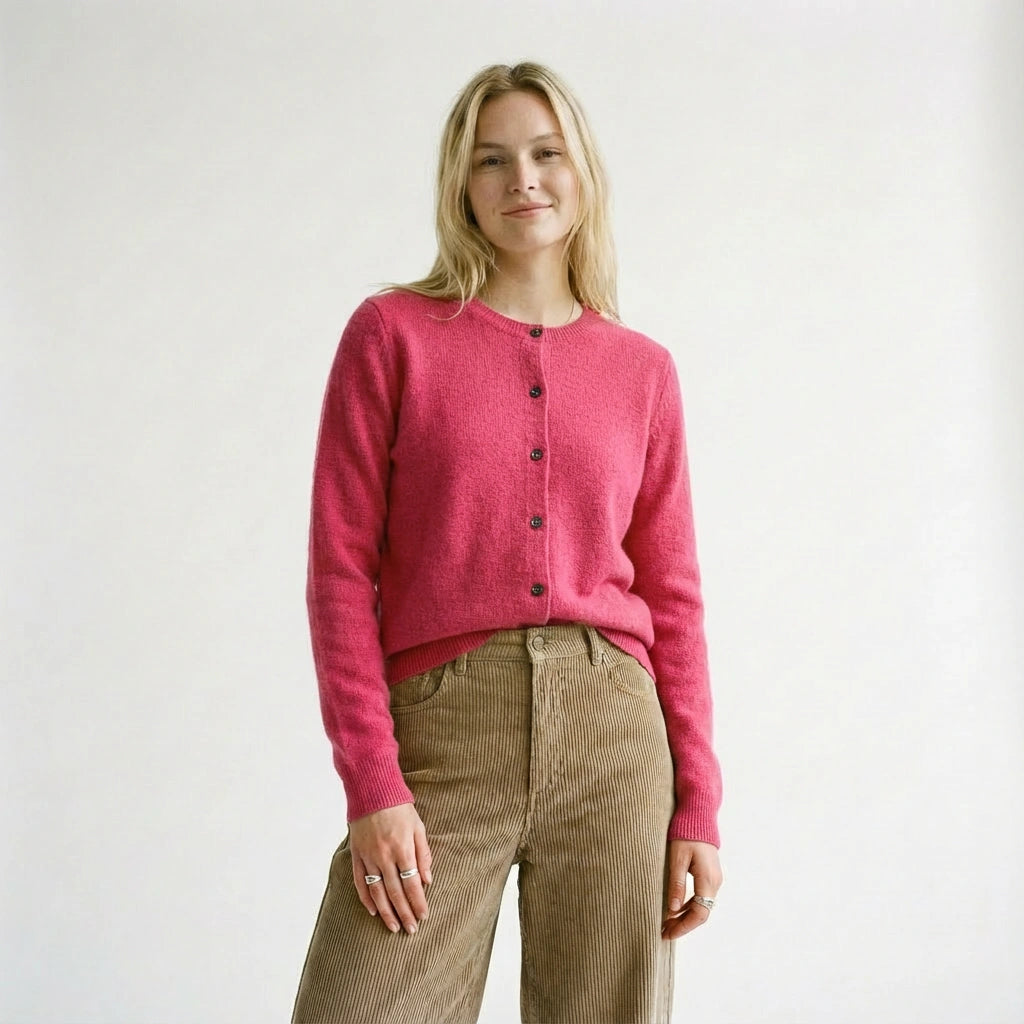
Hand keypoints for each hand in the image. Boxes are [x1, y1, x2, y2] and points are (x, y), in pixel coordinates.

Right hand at [350, 802, 432, 934]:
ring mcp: (368, 856)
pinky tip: (373, 911)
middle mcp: (384, 856)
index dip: (418, 902)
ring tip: (394, 927)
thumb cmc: (399, 808)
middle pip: (395, 892)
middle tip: (411, 930)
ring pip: (377, 891)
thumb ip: (423, 854)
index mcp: (402, 848)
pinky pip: (360, 881)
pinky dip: (366, 898)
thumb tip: (427, 880)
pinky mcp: (356, 855)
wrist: (372, 790)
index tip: (423, 916)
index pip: (412, 883)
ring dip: (386, 912)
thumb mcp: (418, 827)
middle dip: (404, 913)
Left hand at [661, 839, 722, 939]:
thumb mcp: (677, 858)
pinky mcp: (709, 874)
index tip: (667, 934)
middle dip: (683, 925)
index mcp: (708, 880)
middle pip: (701, 913)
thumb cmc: (686, 834)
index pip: (699, 914)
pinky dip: (688, 906)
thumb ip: (677, 884)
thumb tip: (672, 910)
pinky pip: (700, 896)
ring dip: (684, 916)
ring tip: (666, 923)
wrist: (699, 815)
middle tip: (663, 932)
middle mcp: (715, 882)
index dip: (683, 927)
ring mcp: (714, 878)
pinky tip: (675, 909)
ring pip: (701, 906)